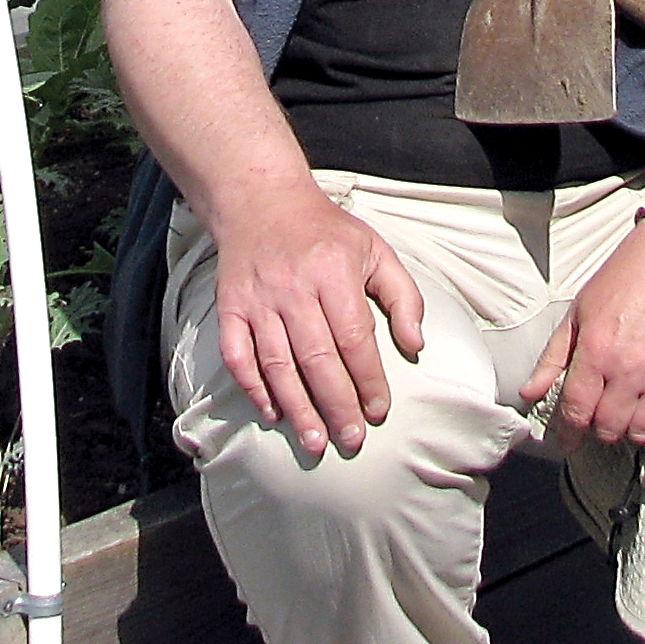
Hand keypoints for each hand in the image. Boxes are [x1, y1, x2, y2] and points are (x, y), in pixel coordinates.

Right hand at [209, 183, 426, 459]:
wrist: (261, 200)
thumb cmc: (326, 232)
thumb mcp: (376, 250)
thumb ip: (403, 297)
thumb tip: (415, 346)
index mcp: (333, 271)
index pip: (354, 338)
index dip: (368, 380)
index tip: (379, 410)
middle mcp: (293, 287)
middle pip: (317, 358)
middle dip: (337, 405)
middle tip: (352, 440)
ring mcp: (257, 299)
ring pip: (277, 364)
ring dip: (298, 408)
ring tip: (316, 442)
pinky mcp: (229, 307)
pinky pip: (237, 356)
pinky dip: (253, 388)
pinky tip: (273, 413)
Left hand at [519, 217, 644, 450]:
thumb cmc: (625, 278)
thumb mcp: (579, 310)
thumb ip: (553, 356)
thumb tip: (530, 392)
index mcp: (596, 350)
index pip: (576, 410)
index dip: (566, 433)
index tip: (564, 441)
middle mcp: (629, 369)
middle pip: (607, 427)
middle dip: (596, 430)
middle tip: (595, 421)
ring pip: (640, 431)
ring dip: (627, 431)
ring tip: (623, 417)